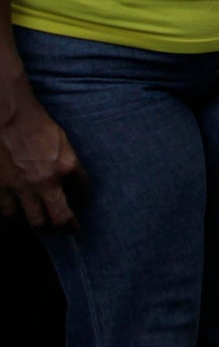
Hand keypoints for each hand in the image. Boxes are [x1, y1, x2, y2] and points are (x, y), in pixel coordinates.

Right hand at [0, 91, 85, 228]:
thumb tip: (72, 185)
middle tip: (66, 229)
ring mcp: (21, 187)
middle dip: (65, 228)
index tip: (81, 207)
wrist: (8, 117)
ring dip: (40, 225)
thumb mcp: (63, 143)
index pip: (83, 194)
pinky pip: (9, 213)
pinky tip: (20, 212)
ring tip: (44, 225)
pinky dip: (15, 215)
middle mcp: (46, 182)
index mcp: (67, 167)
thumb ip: (68, 165)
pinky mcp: (0, 188)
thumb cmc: (37, 126)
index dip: (83, 202)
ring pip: (33, 222)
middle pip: (59, 220)